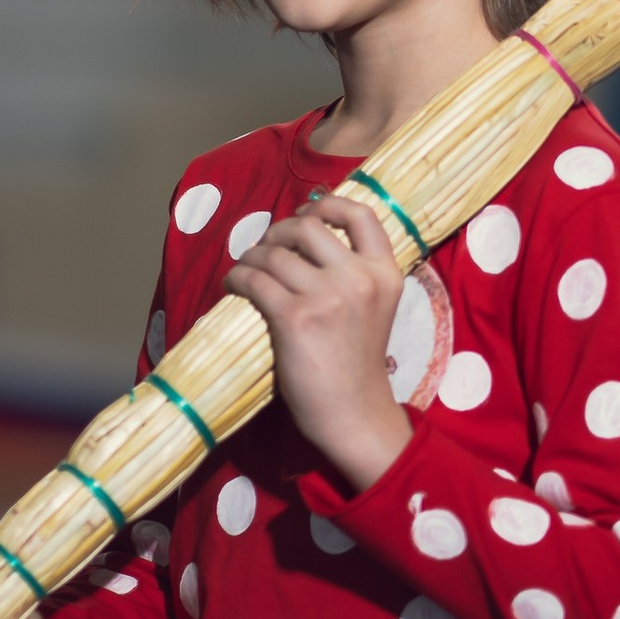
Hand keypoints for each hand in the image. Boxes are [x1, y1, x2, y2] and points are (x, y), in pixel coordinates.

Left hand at [223, 191, 412, 496]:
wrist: (354, 414)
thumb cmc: (357, 364)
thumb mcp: (373, 308)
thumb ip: (353, 273)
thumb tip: (306, 234)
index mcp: (385, 273)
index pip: (361, 214)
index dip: (328, 204)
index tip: (308, 212)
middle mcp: (360, 278)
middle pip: (308, 226)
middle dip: (279, 232)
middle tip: (266, 249)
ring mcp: (329, 296)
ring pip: (275, 253)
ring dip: (252, 256)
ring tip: (246, 270)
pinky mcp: (296, 318)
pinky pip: (255, 280)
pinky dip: (238, 278)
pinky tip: (234, 286)